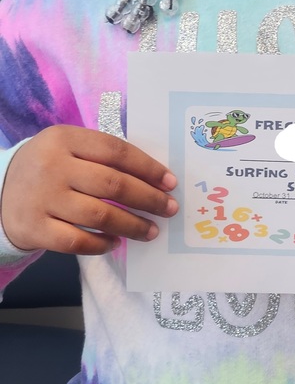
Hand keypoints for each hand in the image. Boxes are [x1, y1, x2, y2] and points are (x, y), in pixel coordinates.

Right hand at [1, 125, 178, 253]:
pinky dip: (102, 244)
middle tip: (169, 209)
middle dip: (148, 198)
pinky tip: (116, 242)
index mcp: (64, 138)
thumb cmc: (49, 167)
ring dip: (132, 225)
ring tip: (151, 231)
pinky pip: (77, 242)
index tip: (170, 182)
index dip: (148, 167)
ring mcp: (43, 199)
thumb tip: (153, 177)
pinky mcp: (35, 229)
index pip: (116, 151)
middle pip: (112, 184)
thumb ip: (102, 155)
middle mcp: (53, 166)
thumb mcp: (67, 147)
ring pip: (100, 215)